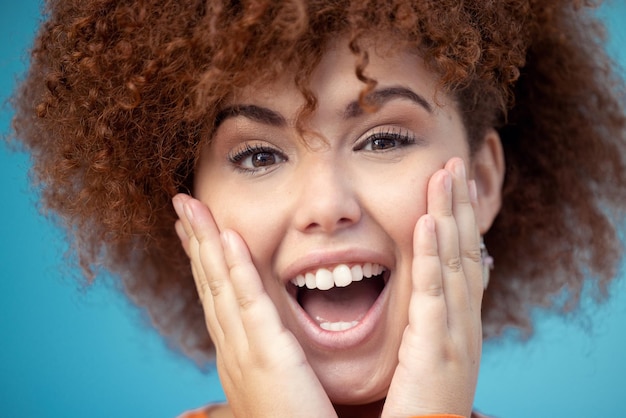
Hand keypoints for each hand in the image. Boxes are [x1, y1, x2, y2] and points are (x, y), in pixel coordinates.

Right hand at [172, 194, 336, 417]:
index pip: (214, 297)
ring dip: (206, 242)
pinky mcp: (268, 355)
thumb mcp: (261, 398)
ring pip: (220, 285)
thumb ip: (248, 377)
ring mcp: (245, 351)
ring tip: (192, 205)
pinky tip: (228, 238)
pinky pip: (250, 303)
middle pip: (208, 283)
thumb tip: (210, 396)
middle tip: (183, 204)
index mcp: (234, 356)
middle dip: (195, 241)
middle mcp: (231, 350)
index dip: (202, 260)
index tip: (193, 230)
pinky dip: (237, 269)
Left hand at [382, 158, 482, 417]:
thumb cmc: (419, 408)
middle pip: (463, 252)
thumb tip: (435, 290)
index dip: (461, 221)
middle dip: (459, 207)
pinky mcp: (436, 349)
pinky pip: (434, 293)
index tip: (454, 186)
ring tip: (446, 174)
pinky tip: (429, 223)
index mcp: (458, 324)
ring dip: (450, 216)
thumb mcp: (429, 356)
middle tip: (454, 164)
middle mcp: (463, 323)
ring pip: (453, 263)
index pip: (462, 261)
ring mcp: (454, 335)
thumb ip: (430, 320)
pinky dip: (433, 256)